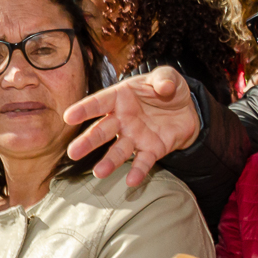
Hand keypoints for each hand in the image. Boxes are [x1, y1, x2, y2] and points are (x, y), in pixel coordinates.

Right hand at [62, 66, 200, 187]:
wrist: (188, 109)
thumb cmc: (170, 89)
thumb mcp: (168, 76)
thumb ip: (165, 78)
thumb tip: (165, 87)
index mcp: (121, 97)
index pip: (99, 103)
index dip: (84, 109)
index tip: (69, 117)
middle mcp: (122, 119)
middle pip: (102, 131)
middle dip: (88, 142)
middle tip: (73, 153)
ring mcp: (134, 136)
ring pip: (118, 150)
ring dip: (109, 161)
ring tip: (99, 173)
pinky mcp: (150, 150)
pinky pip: (143, 162)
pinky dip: (138, 172)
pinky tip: (132, 181)